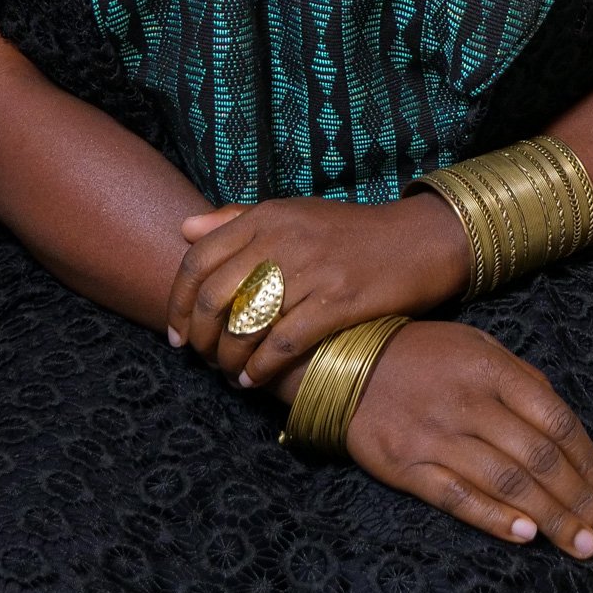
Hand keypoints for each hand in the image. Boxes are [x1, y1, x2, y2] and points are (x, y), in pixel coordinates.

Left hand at [166, 193, 471, 386]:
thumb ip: (237, 219)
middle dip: (200, 337)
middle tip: (200, 359)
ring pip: (247, 324)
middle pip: (216, 296)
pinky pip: (284, 342)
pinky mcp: (338, 301)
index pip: (199, 258)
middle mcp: (284, 239)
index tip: (176, 331)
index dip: (178, 300)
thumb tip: (185, 227)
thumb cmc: (349, 231)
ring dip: (229, 359)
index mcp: (268, 216)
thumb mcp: (293, 212)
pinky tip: (255, 380)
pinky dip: (262, 367)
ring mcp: (312, 270)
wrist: (416, 240)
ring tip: (229, 373)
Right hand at [346, 320, 592, 559]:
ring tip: (582, 546)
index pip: (556, 419)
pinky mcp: (406, 465)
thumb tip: (562, 427)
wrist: (343, 359)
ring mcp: (436, 435)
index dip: (588, 460)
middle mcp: (468, 402)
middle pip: (537, 458)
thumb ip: (521, 380)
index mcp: (491, 367)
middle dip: (579, 501)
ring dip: (550, 519)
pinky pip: (458, 497)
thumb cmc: (422, 353)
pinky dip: (495, 519)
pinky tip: (525, 536)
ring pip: (506, 483)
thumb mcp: (476, 344)